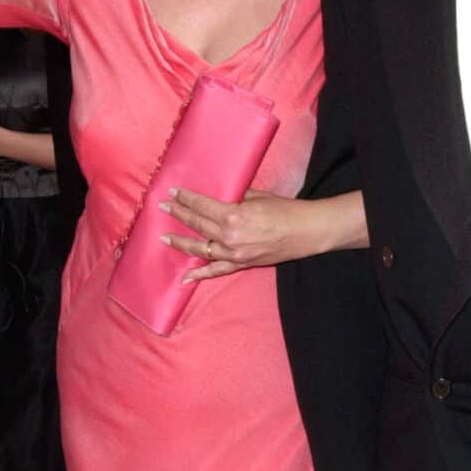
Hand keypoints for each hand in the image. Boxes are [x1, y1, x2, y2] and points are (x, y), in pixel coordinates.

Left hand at [159, 187, 321, 282]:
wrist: (306, 232)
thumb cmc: (285, 210)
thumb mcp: (256, 196)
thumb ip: (234, 196)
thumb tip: (217, 194)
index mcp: (233, 216)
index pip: (201, 206)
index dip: (186, 198)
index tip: (173, 192)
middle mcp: (229, 237)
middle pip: (197, 224)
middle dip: (179, 214)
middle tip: (163, 208)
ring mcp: (234, 254)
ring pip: (201, 248)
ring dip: (181, 242)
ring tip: (165, 238)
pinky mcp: (241, 264)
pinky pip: (216, 271)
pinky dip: (200, 274)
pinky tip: (185, 277)